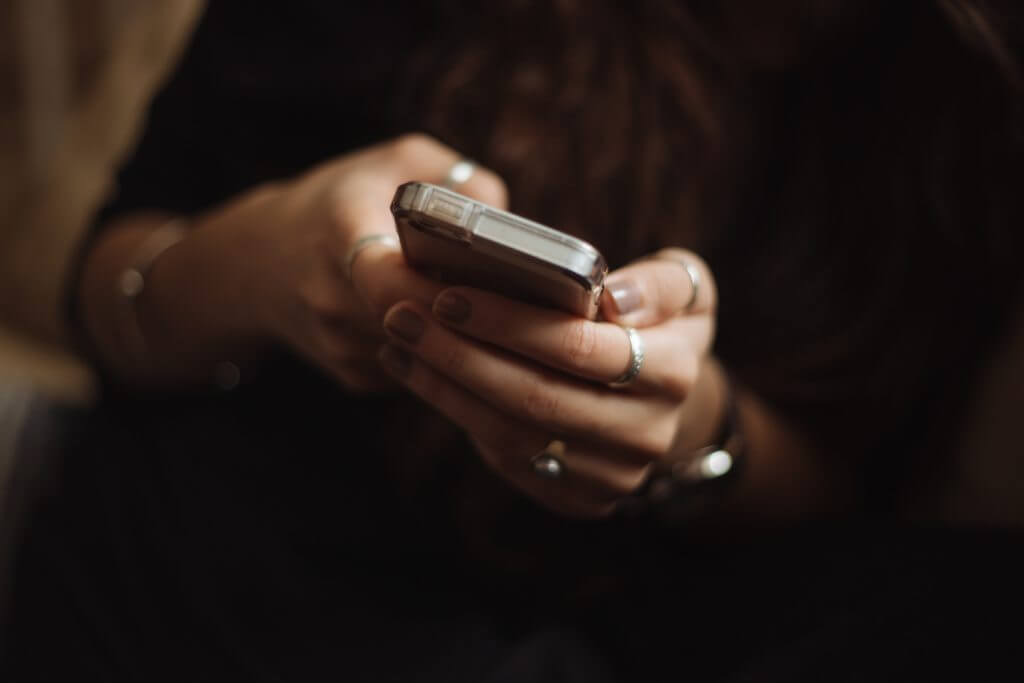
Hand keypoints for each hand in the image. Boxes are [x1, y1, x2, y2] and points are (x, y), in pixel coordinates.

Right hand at [216, 134, 506, 390]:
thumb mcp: (395, 162)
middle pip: (419, 325)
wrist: (259, 262)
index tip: (489, 279)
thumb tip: (508, 223)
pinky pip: (416, 371)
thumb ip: (456, 179)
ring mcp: (340, 346)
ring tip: (502, 314)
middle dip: (471, 316)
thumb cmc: (341, 202)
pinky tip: (459, 327)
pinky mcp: (353, 377)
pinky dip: (444, 353)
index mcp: (339, 235)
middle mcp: (331, 299)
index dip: (443, 288)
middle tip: (522, 302)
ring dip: (464, 339)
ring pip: (426, 354)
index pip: (391, 280)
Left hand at [378, 248, 719, 517]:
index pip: (580, 349)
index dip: (509, 324)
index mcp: (674, 373)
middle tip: (401, 315)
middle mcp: (646, 434)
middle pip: (535, 398)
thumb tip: (614, 299)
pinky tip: (416, 371)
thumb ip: (661, 283)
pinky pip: (504, 457)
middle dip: (459, 354)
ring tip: (399, 339)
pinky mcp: (577, 498)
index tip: (449, 295)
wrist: (663, 401)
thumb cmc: (658, 325)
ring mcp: (611, 476)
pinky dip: (452, 410)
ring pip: (510, 433)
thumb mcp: (685, 288)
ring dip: (443, 384)